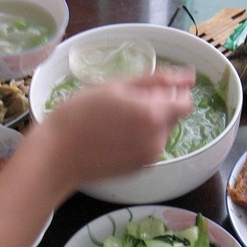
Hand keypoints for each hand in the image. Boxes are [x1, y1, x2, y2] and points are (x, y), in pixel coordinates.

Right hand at [38, 67, 195, 185]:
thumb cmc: (80, 114)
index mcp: (154, 114)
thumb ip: (156, 80)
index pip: (186, 102)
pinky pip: (149, 147)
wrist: (57, 155)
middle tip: (124, 102)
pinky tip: (114, 136)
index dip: (175, 92)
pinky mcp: (140, 170)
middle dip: (159, 106)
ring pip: (161, 132)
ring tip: (115, 120)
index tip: (156, 88)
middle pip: (173, 116)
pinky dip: (139, 139)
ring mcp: (150, 157)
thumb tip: (189, 76)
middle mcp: (158, 139)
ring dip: (148, 123)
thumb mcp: (116, 87)